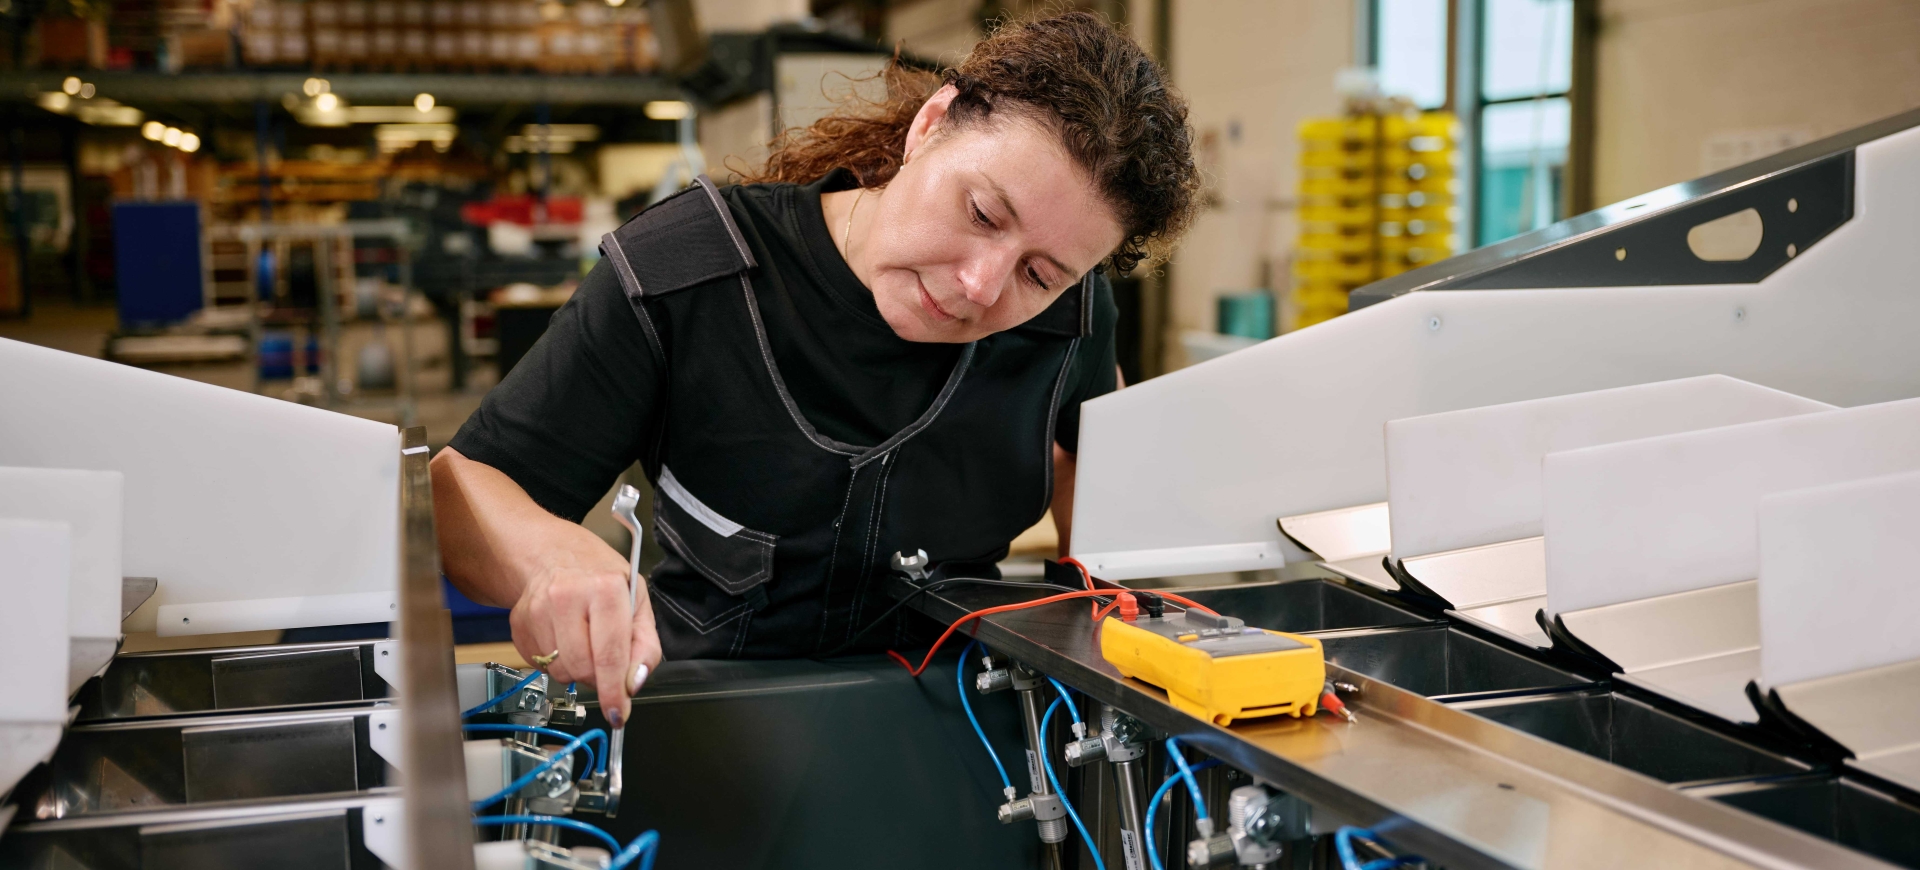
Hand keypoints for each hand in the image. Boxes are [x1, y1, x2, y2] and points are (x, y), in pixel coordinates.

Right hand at [508, 545, 661, 728]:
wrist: (554, 554)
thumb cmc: (602, 578)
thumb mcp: (638, 602)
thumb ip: (645, 646)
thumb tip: (634, 683)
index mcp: (605, 589)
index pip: (610, 656)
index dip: (614, 692)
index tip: (618, 713)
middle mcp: (567, 596)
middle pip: (582, 668)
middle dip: (597, 677)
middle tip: (604, 660)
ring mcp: (537, 609)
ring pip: (560, 671)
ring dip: (576, 669)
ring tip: (583, 641)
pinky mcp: (518, 623)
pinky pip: (539, 665)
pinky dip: (555, 662)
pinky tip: (562, 637)